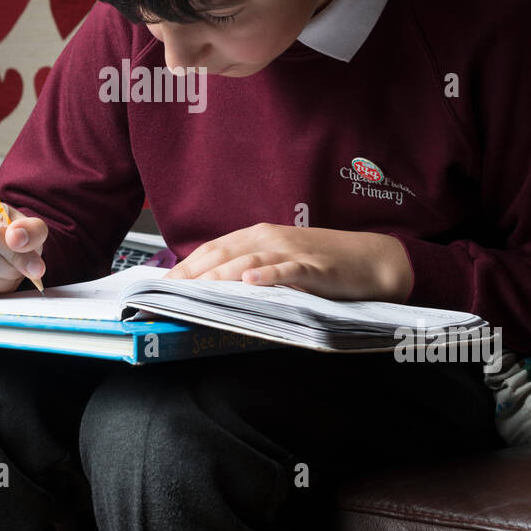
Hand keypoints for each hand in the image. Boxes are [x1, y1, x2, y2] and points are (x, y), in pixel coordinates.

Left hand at [162, 223, 412, 301]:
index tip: (160, 286)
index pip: (211, 250)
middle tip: (168, 294)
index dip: (184, 266)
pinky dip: (270, 274)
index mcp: (257, 236)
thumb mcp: (279, 260)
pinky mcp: (315, 268)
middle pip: (223, 254)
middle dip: (192, 275)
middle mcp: (270, 238)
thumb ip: (247, 268)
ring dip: (221, 276)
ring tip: (197, 290)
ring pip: (249, 260)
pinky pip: (289, 270)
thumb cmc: (322, 263)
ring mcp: (292, 251)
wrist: (370, 260)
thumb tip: (210, 287)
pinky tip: (253, 280)